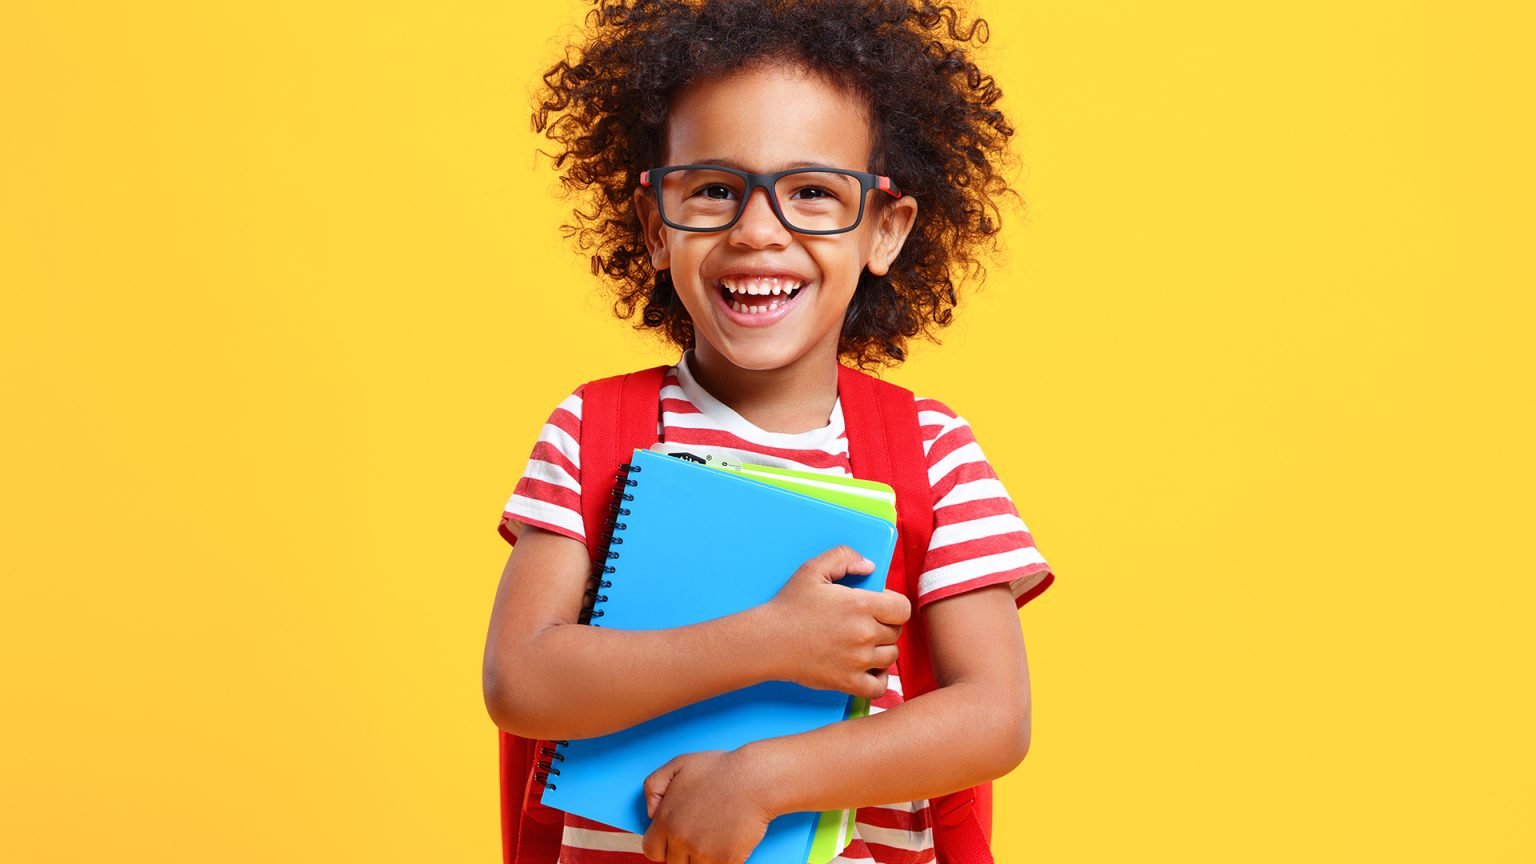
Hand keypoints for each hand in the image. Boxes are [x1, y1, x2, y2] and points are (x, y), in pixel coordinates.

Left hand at [641, 750, 774, 863]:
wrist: (755, 779)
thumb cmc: (720, 769)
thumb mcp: (678, 764)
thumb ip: (653, 786)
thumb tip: (650, 813)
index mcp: (667, 820)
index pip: (652, 850)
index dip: (663, 845)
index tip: (674, 841)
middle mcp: (682, 840)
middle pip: (674, 862)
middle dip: (684, 851)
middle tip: (701, 833)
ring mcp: (704, 853)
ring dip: (703, 857)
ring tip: (715, 835)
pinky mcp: (727, 860)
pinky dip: (723, 859)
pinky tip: (729, 840)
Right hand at [761, 545, 909, 698]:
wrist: (768, 642)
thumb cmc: (789, 606)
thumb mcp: (812, 569)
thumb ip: (844, 557)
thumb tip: (870, 566)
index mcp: (861, 605)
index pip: (903, 608)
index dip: (894, 604)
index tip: (881, 605)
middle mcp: (864, 634)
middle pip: (896, 632)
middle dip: (886, 625)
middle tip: (867, 622)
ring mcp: (858, 661)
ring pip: (891, 656)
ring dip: (882, 649)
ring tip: (865, 643)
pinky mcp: (847, 683)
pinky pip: (879, 687)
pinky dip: (879, 679)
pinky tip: (869, 669)